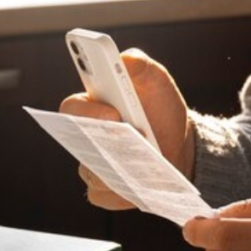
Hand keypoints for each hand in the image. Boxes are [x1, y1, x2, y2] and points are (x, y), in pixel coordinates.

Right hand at [59, 49, 194, 209]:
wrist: (179, 143)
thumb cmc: (160, 107)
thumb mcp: (156, 80)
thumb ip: (139, 63)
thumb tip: (124, 58)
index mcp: (93, 104)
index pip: (72, 107)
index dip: (88, 110)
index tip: (113, 112)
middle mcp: (85, 135)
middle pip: (77, 143)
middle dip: (102, 141)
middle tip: (129, 140)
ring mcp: (91, 164)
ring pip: (90, 170)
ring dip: (115, 167)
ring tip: (142, 164)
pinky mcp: (103, 190)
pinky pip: (102, 193)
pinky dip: (121, 190)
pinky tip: (141, 183)